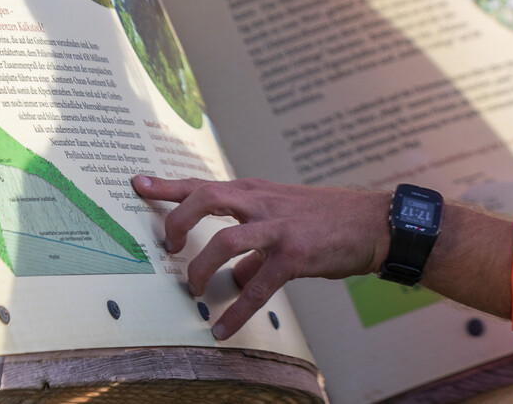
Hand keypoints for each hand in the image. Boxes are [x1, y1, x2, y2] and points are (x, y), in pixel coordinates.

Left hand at [133, 174, 388, 338]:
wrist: (375, 224)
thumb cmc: (329, 220)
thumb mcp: (285, 219)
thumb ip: (253, 246)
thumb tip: (235, 279)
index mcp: (256, 191)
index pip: (204, 183)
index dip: (167, 185)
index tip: (137, 182)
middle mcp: (263, 202)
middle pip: (206, 198)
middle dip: (177, 221)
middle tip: (167, 246)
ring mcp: (279, 227)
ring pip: (226, 239)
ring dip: (202, 268)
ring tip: (194, 289)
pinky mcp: (296, 254)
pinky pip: (258, 287)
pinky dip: (237, 311)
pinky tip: (224, 329)